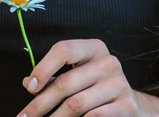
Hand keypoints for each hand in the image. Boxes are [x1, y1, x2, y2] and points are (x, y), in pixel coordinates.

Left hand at [18, 39, 144, 115]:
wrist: (130, 104)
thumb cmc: (96, 86)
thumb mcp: (78, 74)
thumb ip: (54, 77)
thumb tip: (28, 83)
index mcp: (93, 48)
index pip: (63, 50)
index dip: (44, 68)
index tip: (30, 87)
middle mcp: (108, 62)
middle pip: (66, 83)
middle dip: (41, 104)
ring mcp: (119, 83)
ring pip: (76, 104)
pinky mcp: (126, 105)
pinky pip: (93, 116)